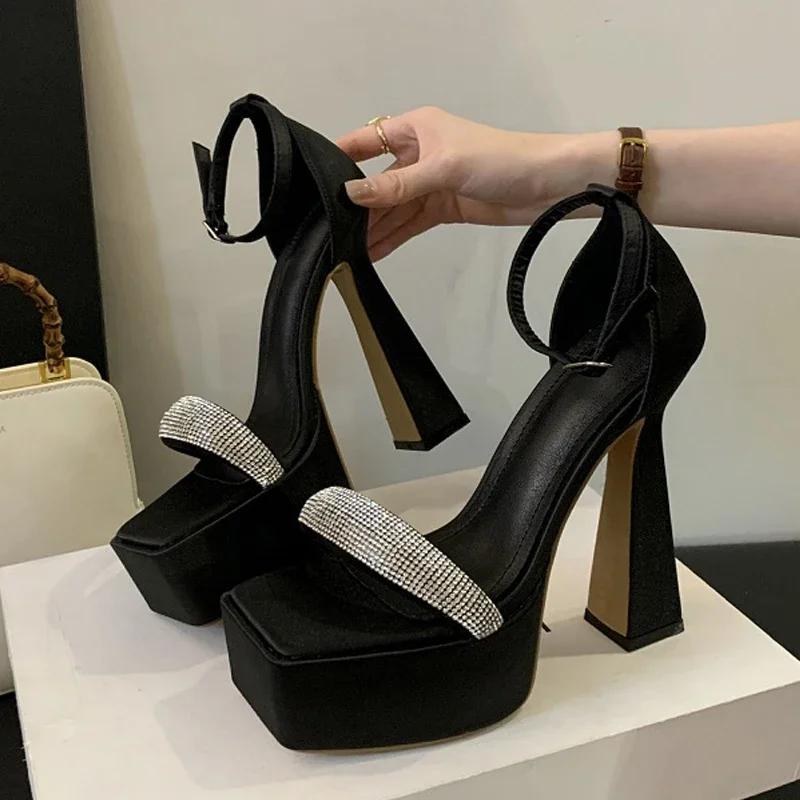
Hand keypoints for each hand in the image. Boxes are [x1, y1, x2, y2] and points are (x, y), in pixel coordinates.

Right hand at [337, 107, 605, 259]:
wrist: (547, 185)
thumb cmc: (502, 158)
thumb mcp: (443, 167)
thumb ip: (397, 184)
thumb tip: (353, 194)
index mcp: (416, 129)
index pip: (367, 141)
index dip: (342, 158)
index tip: (315, 180)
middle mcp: (419, 154)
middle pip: (378, 182)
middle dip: (357, 205)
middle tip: (331, 229)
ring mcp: (431, 183)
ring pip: (393, 208)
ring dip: (374, 227)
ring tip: (346, 248)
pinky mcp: (443, 208)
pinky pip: (410, 224)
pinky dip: (393, 237)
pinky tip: (372, 252)